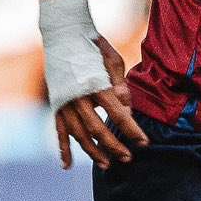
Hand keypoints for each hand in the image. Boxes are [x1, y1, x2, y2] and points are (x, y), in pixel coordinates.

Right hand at [54, 36, 148, 169]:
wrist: (63, 35)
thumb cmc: (94, 47)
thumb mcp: (113, 61)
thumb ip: (120, 86)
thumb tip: (127, 110)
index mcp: (95, 85)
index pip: (118, 114)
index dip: (132, 130)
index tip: (144, 143)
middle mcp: (78, 97)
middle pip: (97, 129)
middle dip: (114, 146)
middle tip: (128, 158)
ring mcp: (64, 103)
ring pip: (78, 135)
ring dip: (93, 152)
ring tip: (107, 165)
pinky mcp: (56, 105)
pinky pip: (59, 131)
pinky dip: (63, 149)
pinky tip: (67, 166)